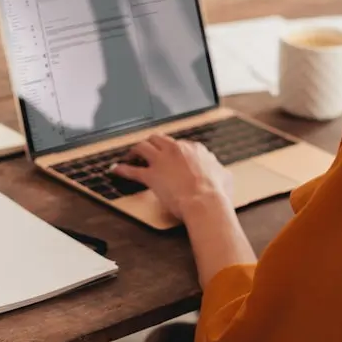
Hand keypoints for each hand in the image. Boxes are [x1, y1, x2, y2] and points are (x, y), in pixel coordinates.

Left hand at [110, 134, 232, 221]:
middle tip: (147, 151)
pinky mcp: (151, 175)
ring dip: (135, 151)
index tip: (169, 156)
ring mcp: (162, 161)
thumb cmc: (216, 192)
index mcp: (194, 149)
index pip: (179, 145)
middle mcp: (176, 150)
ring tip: (131, 156)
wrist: (205, 202)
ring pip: (143, 147)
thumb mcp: (225, 176)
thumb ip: (220, 170)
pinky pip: (132, 170)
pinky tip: (115, 170)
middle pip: (158, 139)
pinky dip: (122, 169)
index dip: (172, 151)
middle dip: (151, 144)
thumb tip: (222, 172)